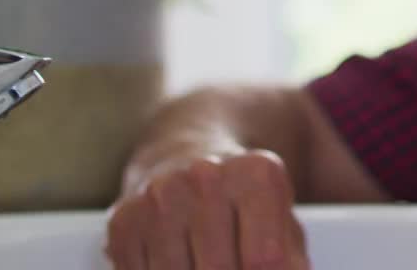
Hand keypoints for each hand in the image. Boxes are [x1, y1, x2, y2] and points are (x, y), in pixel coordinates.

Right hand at [105, 149, 308, 268]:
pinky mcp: (124, 219)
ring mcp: (160, 196)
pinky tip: (180, 262)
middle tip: (232, 267)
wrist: (184, 158)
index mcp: (256, 174)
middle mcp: (206, 176)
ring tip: (204, 262)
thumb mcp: (282, 221)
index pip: (265, 259)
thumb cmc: (243, 204)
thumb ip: (292, 258)